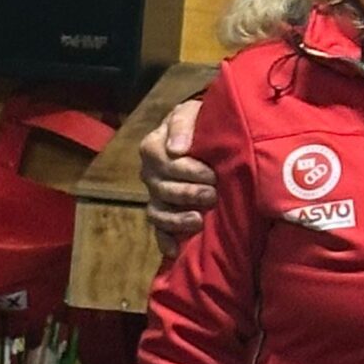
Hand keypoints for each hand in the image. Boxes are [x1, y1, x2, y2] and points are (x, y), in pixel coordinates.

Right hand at [141, 98, 215, 244]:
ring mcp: (154, 194)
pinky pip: (157, 229)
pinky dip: (165, 240)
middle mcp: (149, 173)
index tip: (213, 174)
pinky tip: (176, 251)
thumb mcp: (190, 112)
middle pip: (162, 188)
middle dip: (189, 194)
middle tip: (213, 195)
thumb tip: (177, 148)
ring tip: (199, 221)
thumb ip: (182, 124)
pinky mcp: (162, 211)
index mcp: (153, 146)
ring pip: (158, 211)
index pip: (164, 162)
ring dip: (177, 219)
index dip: (188, 171)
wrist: (204, 132)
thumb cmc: (199, 121)